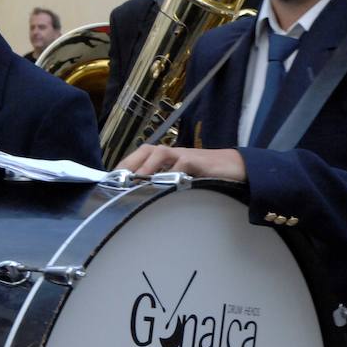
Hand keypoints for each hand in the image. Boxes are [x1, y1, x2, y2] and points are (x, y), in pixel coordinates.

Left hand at [116, 146, 246, 181]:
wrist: (236, 167)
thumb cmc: (208, 175)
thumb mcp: (185, 179)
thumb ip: (167, 184)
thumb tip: (145, 197)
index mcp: (168, 158)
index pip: (142, 156)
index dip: (125, 165)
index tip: (111, 180)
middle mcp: (174, 153)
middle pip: (147, 150)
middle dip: (130, 162)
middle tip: (118, 178)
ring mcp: (186, 155)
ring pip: (161, 153)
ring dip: (146, 165)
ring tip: (136, 179)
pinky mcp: (199, 161)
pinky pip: (182, 163)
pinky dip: (172, 172)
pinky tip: (165, 183)